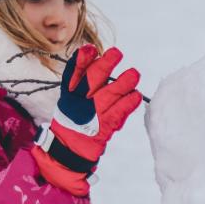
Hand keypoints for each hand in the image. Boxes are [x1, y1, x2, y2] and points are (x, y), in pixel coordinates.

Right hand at [32, 45, 141, 195]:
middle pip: (92, 81)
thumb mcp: (72, 103)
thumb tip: (98, 61)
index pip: (73, 74)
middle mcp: (79, 104)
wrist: (67, 154)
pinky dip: (128, 104)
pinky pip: (118, 114)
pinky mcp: (103, 128)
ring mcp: (91, 116)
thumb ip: (83, 85)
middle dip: (105, 65)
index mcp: (69, 96)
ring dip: (123, 83)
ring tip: (134, 74)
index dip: (81, 61)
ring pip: (109, 95)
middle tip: (117, 54)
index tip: (90, 49)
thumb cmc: (75, 124)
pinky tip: (136, 96)